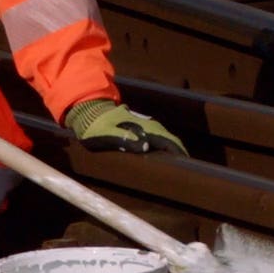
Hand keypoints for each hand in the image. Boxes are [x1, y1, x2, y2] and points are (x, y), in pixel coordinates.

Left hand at [65, 99, 186, 153]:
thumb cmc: (95, 126)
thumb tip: (147, 147)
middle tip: (185, 162)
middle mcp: (145, 123)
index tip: (185, 160)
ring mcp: (141, 122)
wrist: (88, 110)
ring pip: (162, 133)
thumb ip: (125, 140)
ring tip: (176, 156)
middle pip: (167, 136)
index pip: (166, 139)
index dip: (177, 149)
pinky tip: (159, 147)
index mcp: (141, 127)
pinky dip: (162, 140)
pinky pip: (154, 132)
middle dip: (177, 148)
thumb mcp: (106, 135)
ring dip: (170, 144)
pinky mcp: (136, 123)